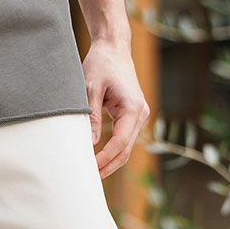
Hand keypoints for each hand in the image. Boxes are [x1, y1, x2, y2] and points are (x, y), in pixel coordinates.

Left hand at [84, 40, 147, 177]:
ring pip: (126, 147)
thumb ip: (92, 117)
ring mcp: (139, 115)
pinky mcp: (133, 114)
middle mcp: (141, 113)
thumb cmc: (101, 64)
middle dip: (108, 166)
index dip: (105, 159)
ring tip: (92, 174)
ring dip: (111, 161)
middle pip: (125, 150)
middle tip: (88, 180)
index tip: (89, 168)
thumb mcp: (90, 89)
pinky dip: (113, 151)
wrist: (113, 48)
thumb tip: (91, 143)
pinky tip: (98, 160)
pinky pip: (124, 138)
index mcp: (133, 108)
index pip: (120, 142)